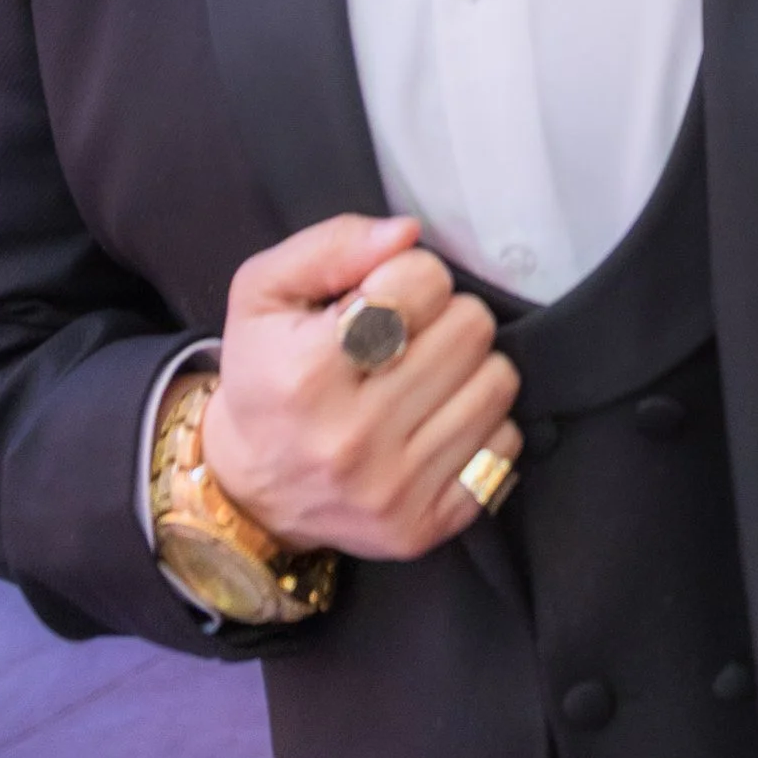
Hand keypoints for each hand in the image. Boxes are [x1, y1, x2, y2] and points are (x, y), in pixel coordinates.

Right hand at [199, 215, 520, 563]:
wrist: (252, 488)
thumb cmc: (266, 374)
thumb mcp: (263, 292)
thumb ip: (332, 244)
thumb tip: (408, 232)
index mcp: (308, 373)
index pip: (422, 281)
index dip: (411, 275)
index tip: (385, 298)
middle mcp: (352, 439)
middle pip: (471, 328)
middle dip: (445, 318)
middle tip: (410, 336)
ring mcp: (394, 489)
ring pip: (498, 383)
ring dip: (469, 368)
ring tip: (425, 375)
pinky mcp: (426, 525)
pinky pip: (505, 444)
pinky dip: (480, 423)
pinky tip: (436, 421)